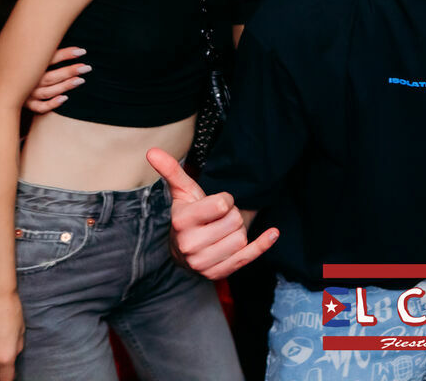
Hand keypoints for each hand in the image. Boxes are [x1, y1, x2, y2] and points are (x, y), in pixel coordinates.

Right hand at [22, 47, 88, 113]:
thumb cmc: (20, 65)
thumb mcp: (29, 54)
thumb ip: (44, 49)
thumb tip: (65, 40)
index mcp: (28, 65)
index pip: (48, 58)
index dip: (65, 54)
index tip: (82, 51)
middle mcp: (27, 80)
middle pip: (50, 77)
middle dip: (69, 71)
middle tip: (86, 68)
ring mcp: (27, 94)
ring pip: (48, 91)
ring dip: (65, 86)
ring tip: (80, 80)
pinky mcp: (27, 105)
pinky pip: (40, 107)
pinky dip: (52, 104)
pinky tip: (64, 98)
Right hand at [146, 148, 277, 279]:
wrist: (184, 249)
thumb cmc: (188, 215)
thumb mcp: (182, 192)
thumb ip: (172, 171)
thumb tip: (152, 151)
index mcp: (181, 221)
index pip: (222, 204)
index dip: (225, 200)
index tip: (217, 204)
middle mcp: (189, 245)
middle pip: (234, 221)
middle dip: (232, 216)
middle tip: (219, 219)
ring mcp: (202, 263)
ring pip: (241, 238)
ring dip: (238, 231)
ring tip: (223, 231)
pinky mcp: (218, 274)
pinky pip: (248, 257)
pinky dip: (263, 244)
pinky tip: (273, 233)